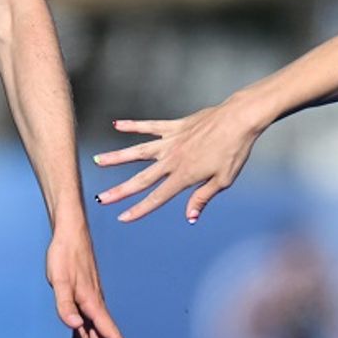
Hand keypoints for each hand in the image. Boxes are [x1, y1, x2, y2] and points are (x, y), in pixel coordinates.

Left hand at [47, 221, 138, 337]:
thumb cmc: (64, 253)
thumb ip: (65, 305)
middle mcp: (93, 304)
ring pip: (92, 332)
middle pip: (102, 337)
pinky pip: (83, 323)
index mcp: (91, 302)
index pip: (108, 331)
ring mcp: (88, 301)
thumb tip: (76, 327)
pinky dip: (81, 337)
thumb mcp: (59, 280)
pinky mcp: (81, 297)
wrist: (69, 231)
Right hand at [93, 100, 261, 223]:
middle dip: (120, 190)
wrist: (239, 119)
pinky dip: (133, 125)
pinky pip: (150, 126)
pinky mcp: (175, 126)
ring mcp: (171, 141)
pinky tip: (116, 125)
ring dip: (117, 157)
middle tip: (100, 198)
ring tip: (98, 161)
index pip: (157, 197)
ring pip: (138, 151)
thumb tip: (189, 218)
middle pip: (141, 178)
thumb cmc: (235, 151)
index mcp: (184, 176)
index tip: (122, 218)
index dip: (139, 209)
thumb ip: (202, 198)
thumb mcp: (223, 180)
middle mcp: (173, 159)